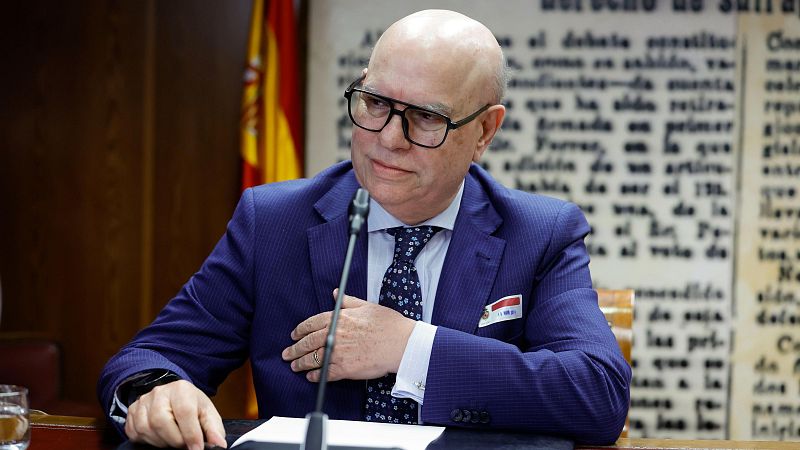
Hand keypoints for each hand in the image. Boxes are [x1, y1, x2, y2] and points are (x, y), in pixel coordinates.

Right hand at [125, 380, 225, 449]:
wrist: (175, 396)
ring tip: (172, 439)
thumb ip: (214, 429)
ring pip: (146, 429)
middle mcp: (159, 392)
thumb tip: (219, 445)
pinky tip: (159, 437)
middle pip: (161, 422)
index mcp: (181, 389)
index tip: (196, 449)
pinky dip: (146, 440)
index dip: (191, 435)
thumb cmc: (192, 405)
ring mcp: (143, 401)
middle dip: (175, 440)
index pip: (184, 412)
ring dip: (161, 442)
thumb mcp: (207, 413)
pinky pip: (134, 432)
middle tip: (184, 444)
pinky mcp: (132, 411)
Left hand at [282, 290, 415, 381]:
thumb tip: (335, 293)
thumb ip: (347, 301)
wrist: (400, 343)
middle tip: (287, 353)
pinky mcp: (345, 369)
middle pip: (308, 343)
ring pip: (313, 359)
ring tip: (295, 366)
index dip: (300, 330)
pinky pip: (325, 373)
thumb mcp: (367, 306)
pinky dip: (315, 376)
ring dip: (301, 363)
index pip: (311, 323)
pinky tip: (311, 376)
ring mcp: (338, 352)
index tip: (294, 335)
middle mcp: (335, 335)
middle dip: (294, 349)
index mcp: (339, 318)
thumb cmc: (387, 324)